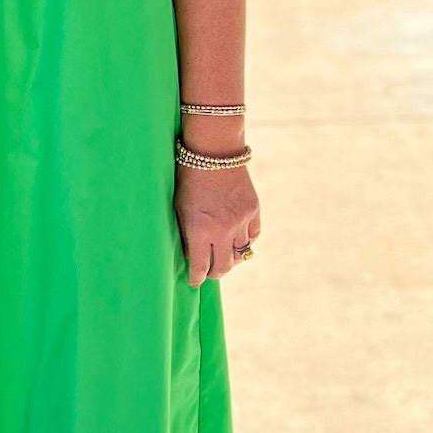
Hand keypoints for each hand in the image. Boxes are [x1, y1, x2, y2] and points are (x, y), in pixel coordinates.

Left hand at [174, 160, 258, 284]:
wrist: (213, 151)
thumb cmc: (188, 178)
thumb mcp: (179, 208)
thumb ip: (187, 234)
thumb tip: (191, 255)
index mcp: (199, 231)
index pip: (200, 268)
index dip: (196, 278)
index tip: (194, 281)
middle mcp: (222, 230)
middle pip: (224, 267)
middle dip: (215, 272)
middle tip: (210, 271)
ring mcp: (241, 221)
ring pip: (241, 252)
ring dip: (232, 257)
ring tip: (224, 254)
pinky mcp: (253, 210)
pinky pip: (253, 235)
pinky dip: (246, 240)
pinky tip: (237, 238)